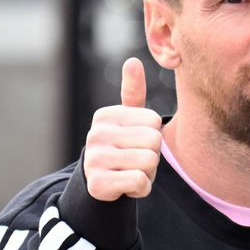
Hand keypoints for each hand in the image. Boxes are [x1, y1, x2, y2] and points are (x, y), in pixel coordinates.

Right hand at [83, 57, 162, 200]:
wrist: (100, 184)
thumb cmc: (121, 146)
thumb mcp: (128, 119)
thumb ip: (133, 92)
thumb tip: (133, 61)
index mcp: (105, 116)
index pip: (154, 120)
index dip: (153, 135)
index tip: (136, 143)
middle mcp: (96, 134)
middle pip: (154, 140)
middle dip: (152, 155)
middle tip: (134, 160)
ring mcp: (95, 159)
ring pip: (149, 162)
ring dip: (148, 173)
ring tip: (130, 171)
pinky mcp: (98, 184)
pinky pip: (140, 182)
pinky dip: (141, 189)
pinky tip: (127, 186)